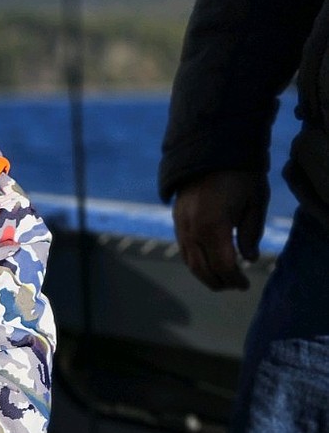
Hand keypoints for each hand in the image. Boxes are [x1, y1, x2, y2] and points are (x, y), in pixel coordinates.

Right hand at [173, 169, 268, 291]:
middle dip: (219, 282)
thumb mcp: (255, 201)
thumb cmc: (241, 173)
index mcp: (214, 226)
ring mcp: (181, 225)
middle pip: (203, 269)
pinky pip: (184, 249)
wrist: (211, 147)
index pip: (223, 265)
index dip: (235, 279)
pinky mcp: (177, 220)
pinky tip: (208, 263)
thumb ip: (251, 232)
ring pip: (190, 262)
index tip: (245, 284)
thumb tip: (248, 258)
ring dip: (205, 275)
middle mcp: (193, 229)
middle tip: (234, 286)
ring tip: (221, 280)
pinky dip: (195, 262)